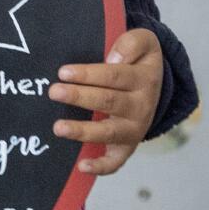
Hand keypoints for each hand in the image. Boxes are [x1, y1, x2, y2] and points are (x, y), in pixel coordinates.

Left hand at [49, 28, 163, 176]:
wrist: (154, 87)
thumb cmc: (137, 62)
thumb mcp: (144, 43)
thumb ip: (132, 43)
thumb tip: (114, 58)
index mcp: (143, 79)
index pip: (114, 76)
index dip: (88, 74)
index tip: (63, 72)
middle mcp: (141, 106)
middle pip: (108, 102)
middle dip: (79, 97)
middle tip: (54, 92)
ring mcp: (133, 129)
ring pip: (108, 132)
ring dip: (83, 131)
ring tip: (58, 127)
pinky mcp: (126, 147)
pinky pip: (116, 161)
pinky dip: (101, 167)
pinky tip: (81, 166)